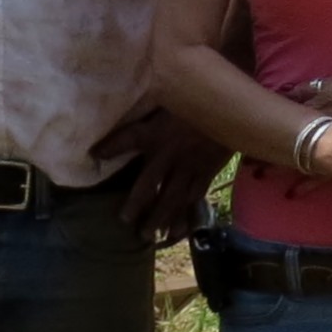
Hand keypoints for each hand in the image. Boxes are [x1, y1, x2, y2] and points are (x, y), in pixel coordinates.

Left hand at [95, 106, 233, 243]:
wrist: (236, 107)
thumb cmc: (201, 97)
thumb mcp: (171, 95)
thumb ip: (152, 101)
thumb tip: (130, 97)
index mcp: (159, 132)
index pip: (129, 138)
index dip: (110, 147)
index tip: (95, 155)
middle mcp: (170, 155)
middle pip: (150, 185)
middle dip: (137, 205)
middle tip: (126, 221)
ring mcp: (191, 167)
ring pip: (172, 197)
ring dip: (160, 217)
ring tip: (150, 236)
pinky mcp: (208, 172)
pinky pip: (195, 198)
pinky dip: (187, 215)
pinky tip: (180, 230)